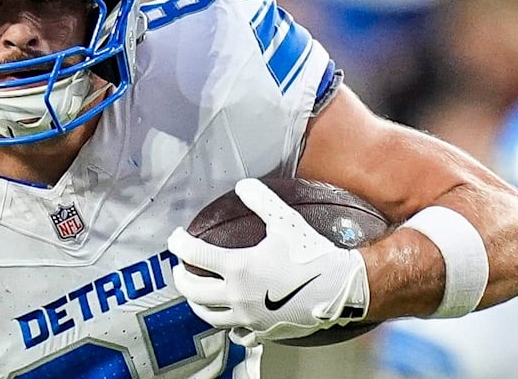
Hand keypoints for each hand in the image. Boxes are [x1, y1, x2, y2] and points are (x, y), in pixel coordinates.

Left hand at [167, 178, 369, 345]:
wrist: (341, 288)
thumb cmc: (312, 254)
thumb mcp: (285, 221)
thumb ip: (261, 200)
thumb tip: (243, 185)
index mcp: (237, 268)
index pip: (194, 255)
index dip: (179, 244)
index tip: (175, 239)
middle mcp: (237, 296)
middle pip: (193, 290)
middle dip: (181, 277)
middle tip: (180, 267)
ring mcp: (248, 318)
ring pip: (209, 316)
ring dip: (196, 303)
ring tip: (196, 292)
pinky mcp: (263, 331)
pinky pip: (235, 333)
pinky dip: (226, 324)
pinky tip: (228, 315)